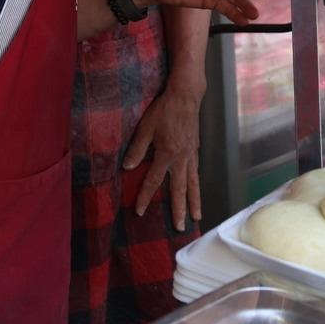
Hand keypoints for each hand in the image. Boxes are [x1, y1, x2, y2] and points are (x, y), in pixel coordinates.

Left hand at [122, 81, 203, 226]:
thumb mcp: (146, 127)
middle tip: (180, 228)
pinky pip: (196, 173)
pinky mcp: (195, 149)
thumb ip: (137, 149)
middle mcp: (181, 158)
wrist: (186, 96)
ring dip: (194, 202)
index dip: (145, 197)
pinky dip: (197, 185)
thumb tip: (128, 168)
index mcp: (167, 154)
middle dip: (180, 210)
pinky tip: (196, 191)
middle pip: (180, 189)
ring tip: (196, 217)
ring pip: (193, 184)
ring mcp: (191, 155)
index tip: (139, 212)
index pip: (154, 181)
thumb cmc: (164, 109)